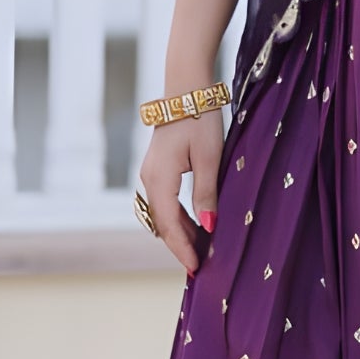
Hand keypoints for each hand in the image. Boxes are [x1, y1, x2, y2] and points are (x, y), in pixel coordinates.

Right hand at [138, 113, 221, 274]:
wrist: (186, 89)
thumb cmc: (200, 120)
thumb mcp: (209, 158)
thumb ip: (206, 194)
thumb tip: (209, 229)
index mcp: (159, 179)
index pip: (170, 225)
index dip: (183, 249)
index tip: (196, 269)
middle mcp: (149, 179)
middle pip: (162, 224)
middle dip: (180, 246)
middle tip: (201, 267)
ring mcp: (150, 174)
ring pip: (163, 215)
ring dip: (180, 233)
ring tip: (202, 251)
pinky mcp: (157, 169)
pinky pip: (165, 202)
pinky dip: (179, 218)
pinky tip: (196, 227)